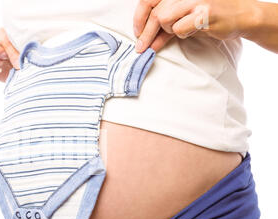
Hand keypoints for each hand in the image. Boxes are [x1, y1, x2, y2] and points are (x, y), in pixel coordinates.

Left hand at [133, 0, 258, 52]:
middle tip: (141, 47)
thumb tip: (142, 35)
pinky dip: (182, 34)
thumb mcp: (184, 10)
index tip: (137, 32)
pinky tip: (194, 30)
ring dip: (168, 31)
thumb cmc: (211, 13)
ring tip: (179, 31)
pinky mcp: (204, 12)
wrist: (243, 14)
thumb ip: (165, 17)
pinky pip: (179, 29)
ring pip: (164, 19)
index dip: (139, 16)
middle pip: (155, 12)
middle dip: (146, 33)